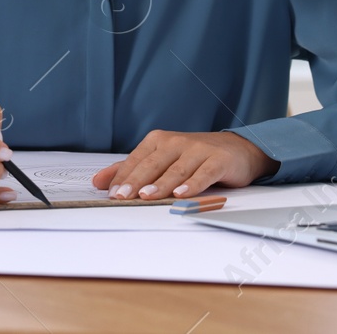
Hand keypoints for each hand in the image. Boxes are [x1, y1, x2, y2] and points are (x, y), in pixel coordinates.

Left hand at [92, 130, 277, 200]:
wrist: (237, 148)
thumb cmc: (194, 156)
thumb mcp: (161, 159)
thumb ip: (131, 169)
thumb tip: (99, 181)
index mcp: (158, 141)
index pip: (136, 160)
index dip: (122, 177)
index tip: (110, 193)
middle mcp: (176, 142)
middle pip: (152, 164)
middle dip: (135, 182)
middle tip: (121, 196)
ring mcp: (198, 150)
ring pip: (175, 170)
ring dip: (160, 184)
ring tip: (146, 196)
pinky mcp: (218, 160)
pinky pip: (203, 173)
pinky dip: (192, 185)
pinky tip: (180, 195)